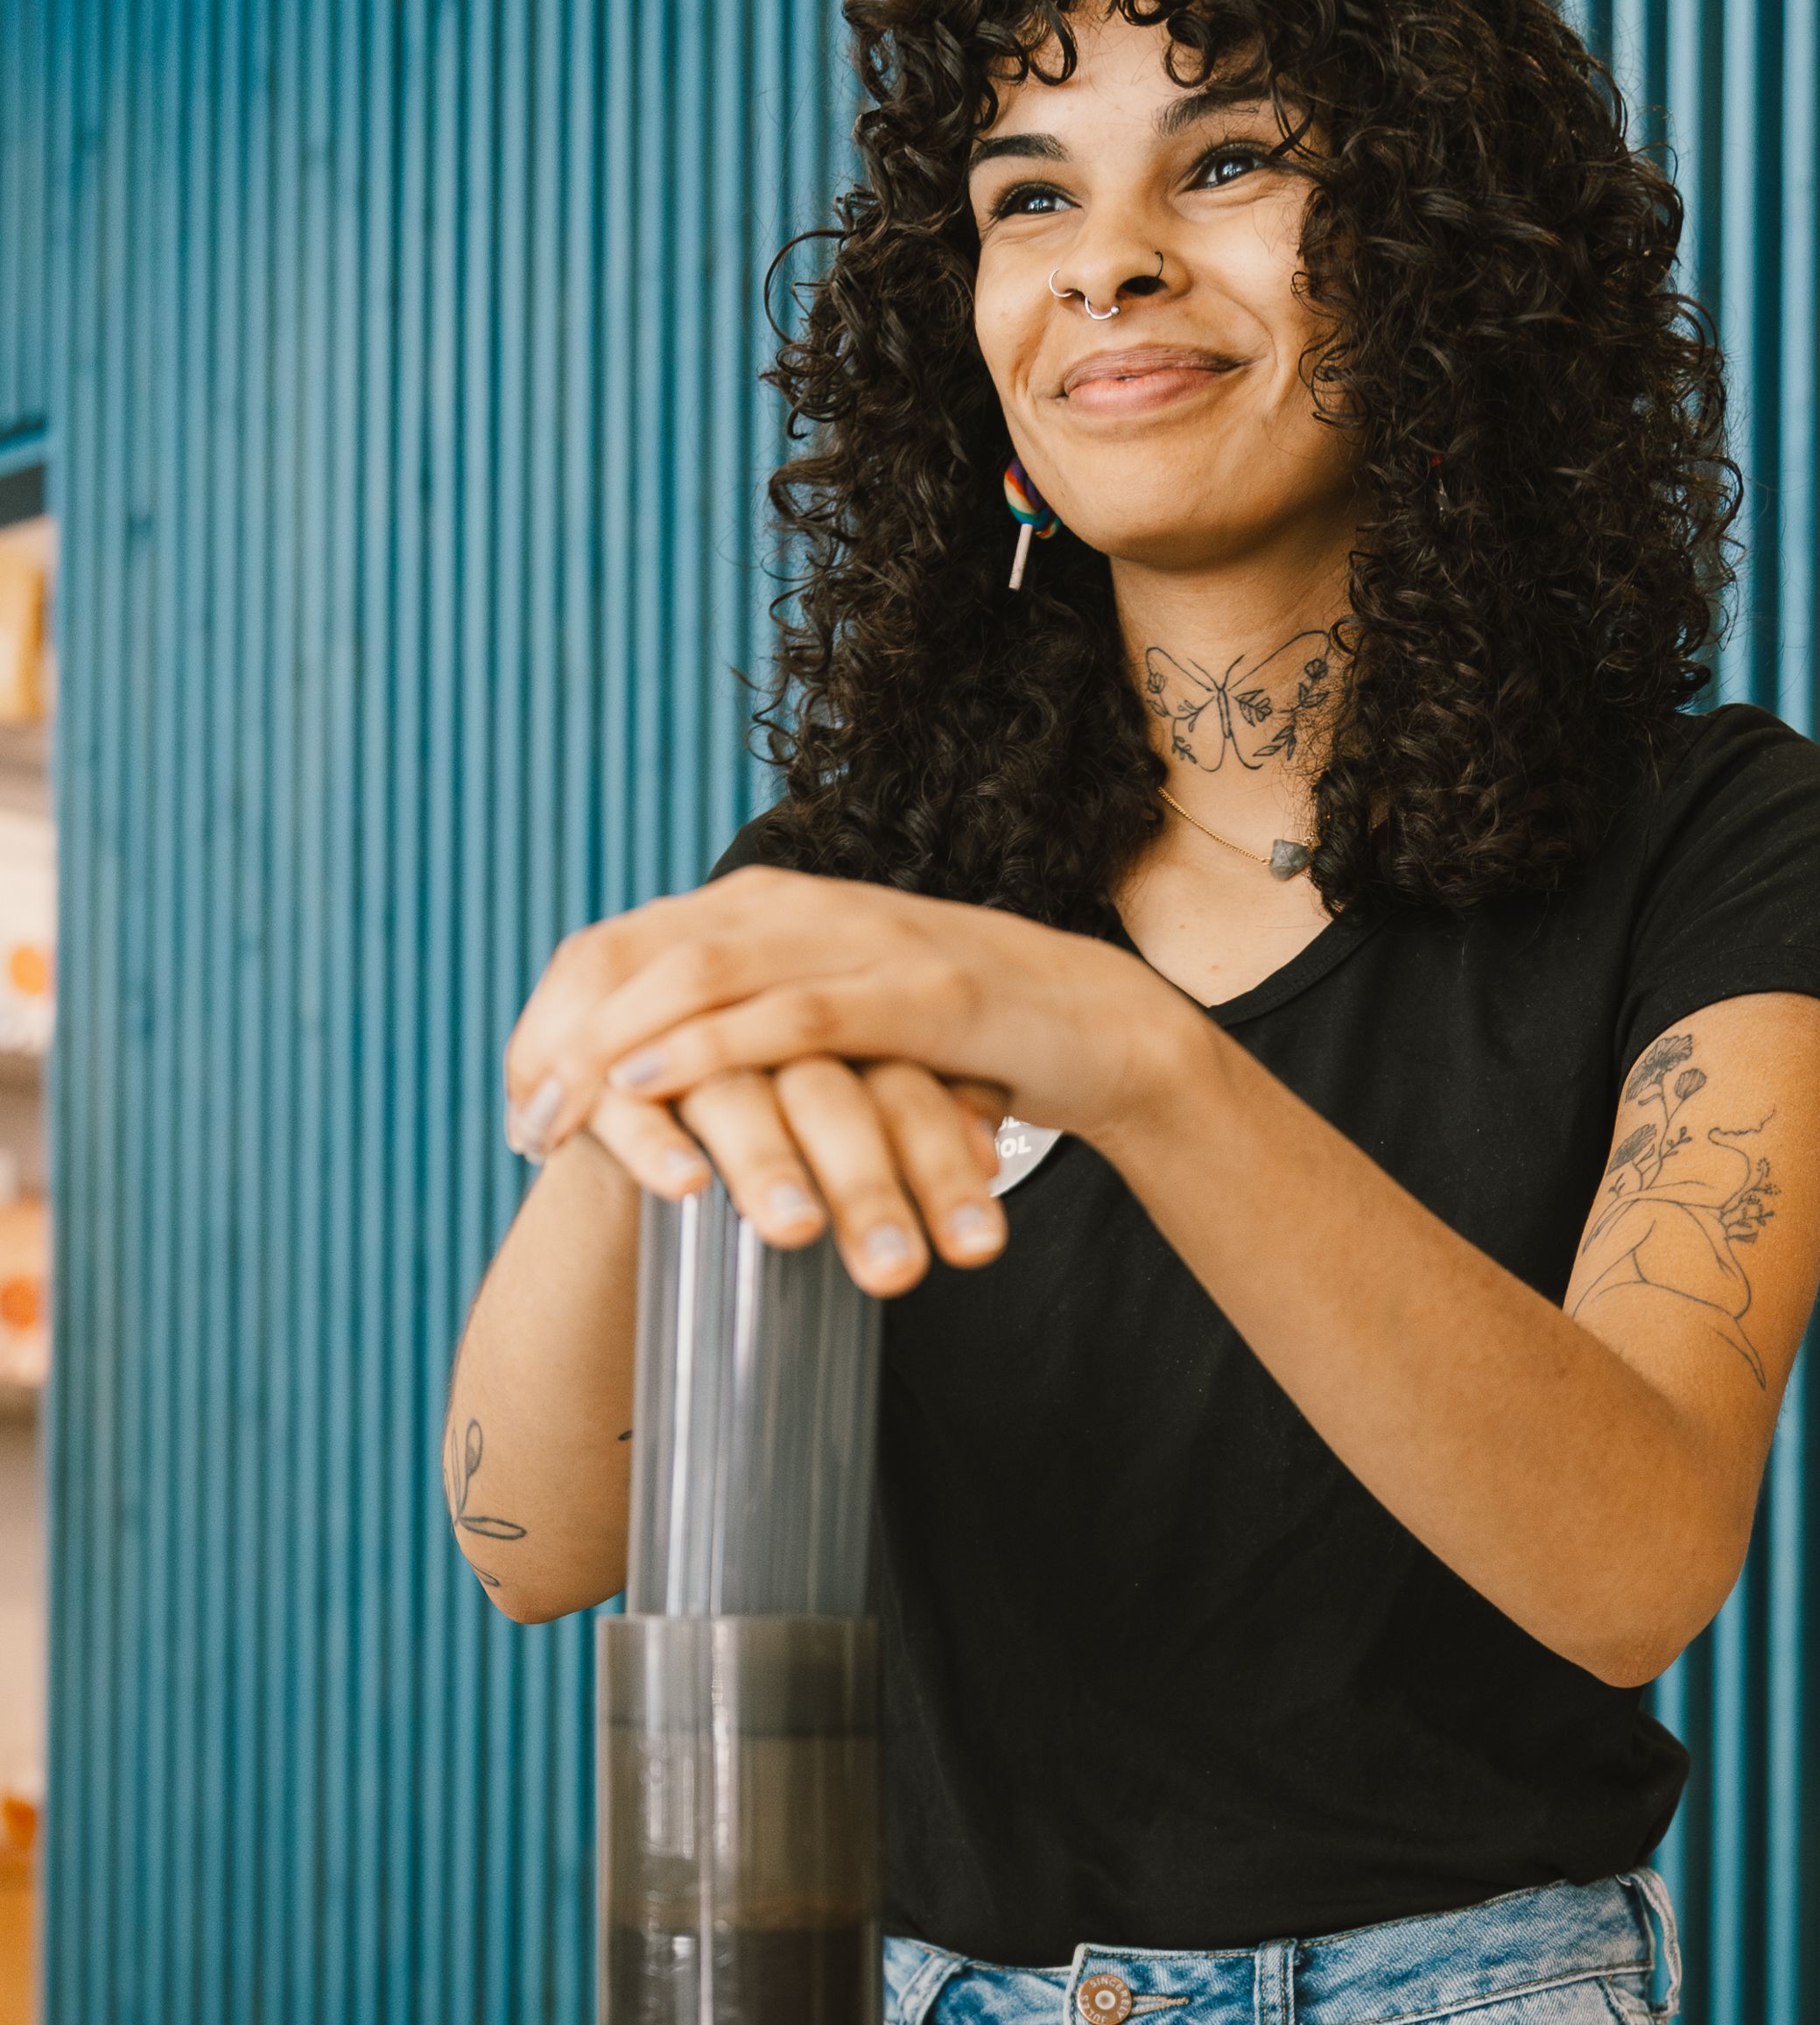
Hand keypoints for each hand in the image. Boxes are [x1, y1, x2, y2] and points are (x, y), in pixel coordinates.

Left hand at [503, 870, 1192, 1294]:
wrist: (1093, 1025)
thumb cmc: (952, 1040)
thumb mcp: (830, 1022)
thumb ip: (750, 1025)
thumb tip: (647, 1082)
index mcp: (770, 907)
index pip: (627, 943)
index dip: (557, 1017)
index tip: (520, 1102)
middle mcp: (801, 905)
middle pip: (645, 951)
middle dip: (569, 1036)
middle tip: (524, 1119)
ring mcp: (861, 939)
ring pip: (704, 971)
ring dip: (619, 1043)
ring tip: (563, 1109)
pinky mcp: (919, 991)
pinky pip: (795, 1012)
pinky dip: (715, 1045)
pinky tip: (656, 1081)